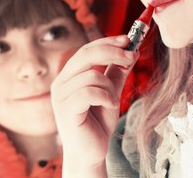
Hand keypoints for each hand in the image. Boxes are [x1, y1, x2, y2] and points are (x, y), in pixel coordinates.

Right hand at [51, 35, 137, 175]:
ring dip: (110, 87)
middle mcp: (61, 83)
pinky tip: (110, 106)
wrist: (91, 152)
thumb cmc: (97, 124)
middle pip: (86, 55)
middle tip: (131, 56)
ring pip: (91, 76)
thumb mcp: (111, 93)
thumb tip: (130, 52)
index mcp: (69, 76)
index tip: (128, 39)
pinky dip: (105, 97)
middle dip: (112, 52)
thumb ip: (116, 73)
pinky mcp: (66, 110)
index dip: (107, 41)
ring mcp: (61, 96)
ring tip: (113, 101)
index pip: (86, 49)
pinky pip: (89, 92)